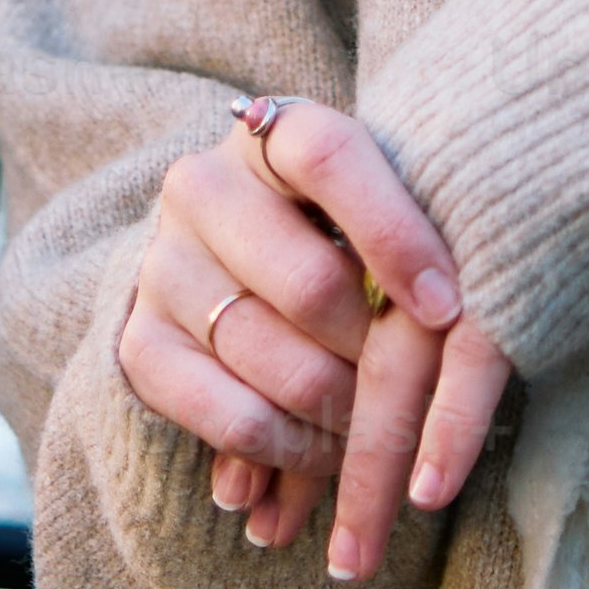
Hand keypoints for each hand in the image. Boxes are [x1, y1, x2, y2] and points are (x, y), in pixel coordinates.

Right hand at [117, 96, 515, 582]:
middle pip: (311, 286)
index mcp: (273, 132)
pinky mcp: (139, 344)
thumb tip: (448, 321)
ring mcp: (162, 265)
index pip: (330, 161)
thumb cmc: (344, 228)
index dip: (395, 235)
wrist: (234, 254)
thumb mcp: (380, 210)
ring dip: (348, 419)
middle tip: (424, 390)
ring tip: (387, 437)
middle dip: (382, 357)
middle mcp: (201, 187)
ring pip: (278, 365)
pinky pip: (234, 421)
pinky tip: (328, 456)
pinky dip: (295, 453)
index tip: (447, 310)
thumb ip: (406, 252)